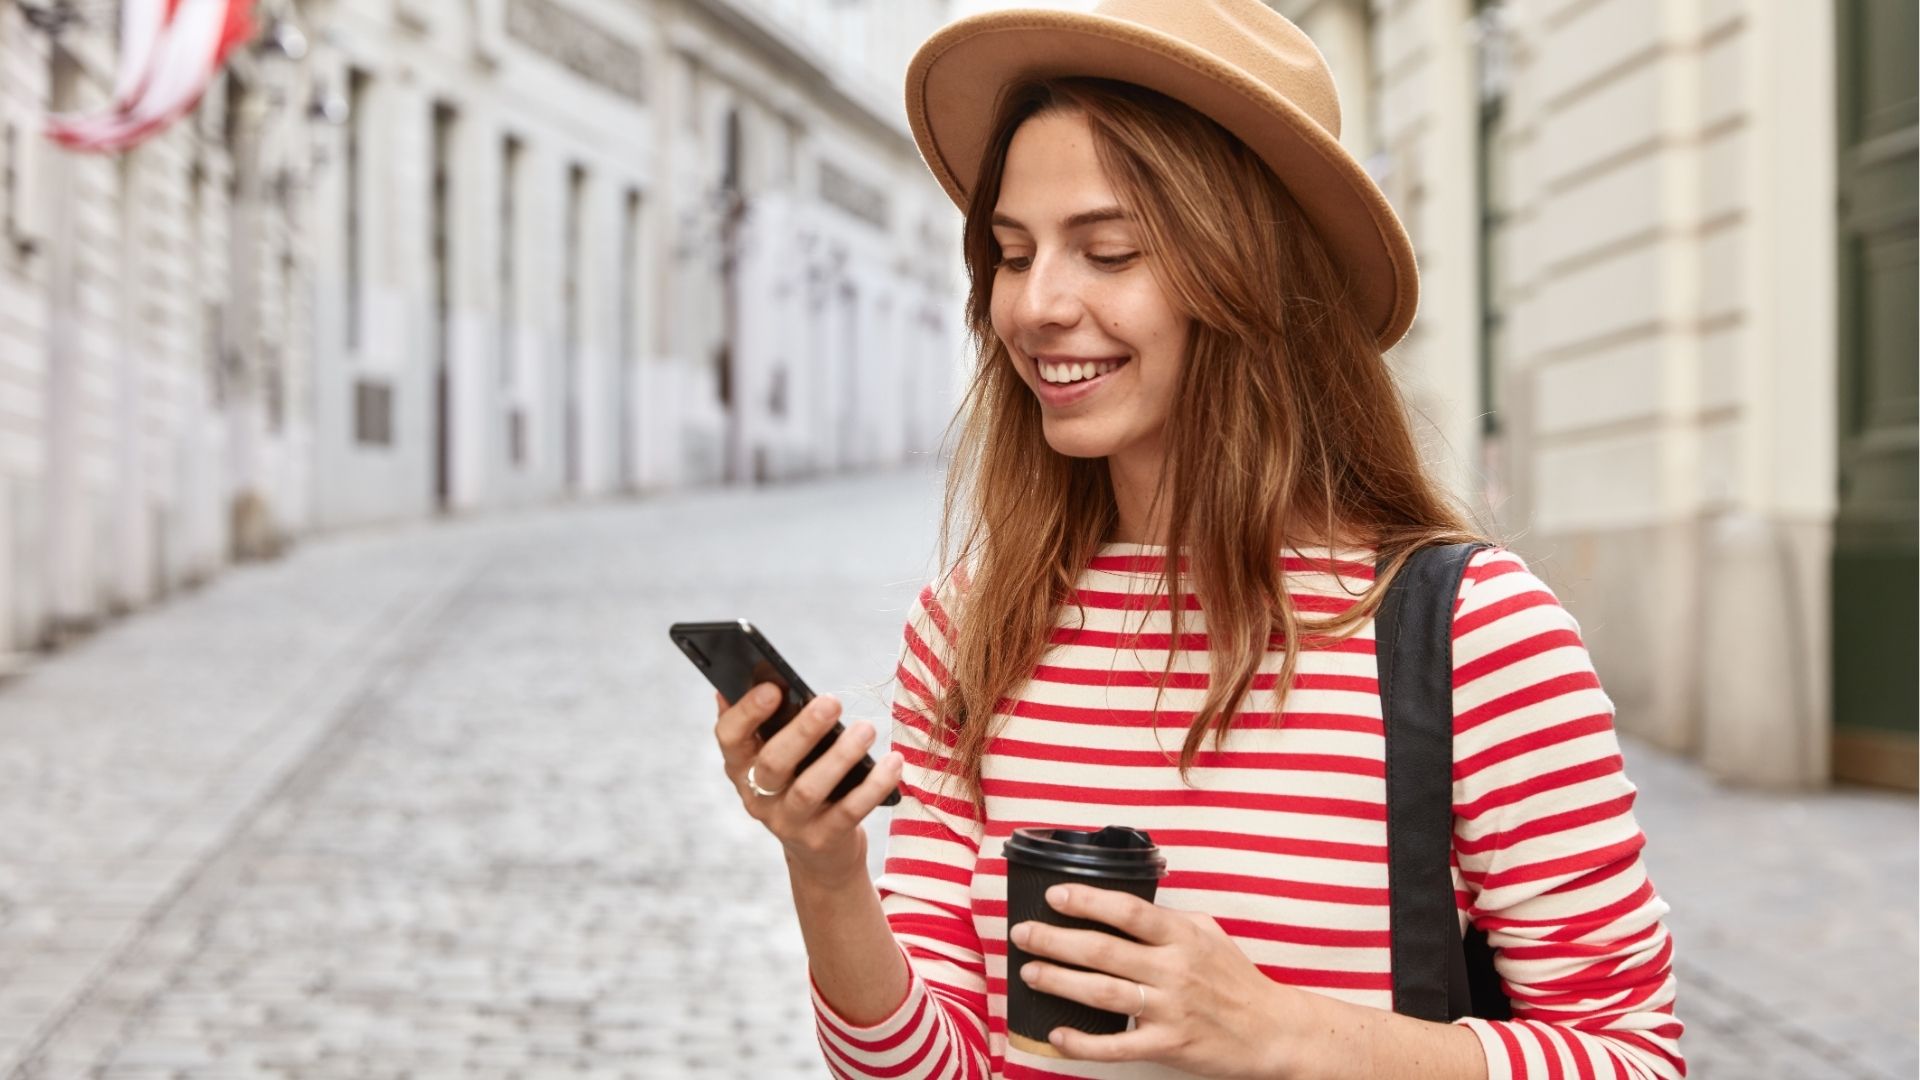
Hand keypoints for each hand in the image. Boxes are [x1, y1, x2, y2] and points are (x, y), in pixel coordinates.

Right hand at [712, 685, 904, 889]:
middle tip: (832, 701)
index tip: (774, 687)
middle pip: (773, 763)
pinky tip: (893, 761)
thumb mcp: (776, 755)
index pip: (729, 737)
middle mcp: (758, 796)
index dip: (747, 712)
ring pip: (809, 789)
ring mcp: (789, 823)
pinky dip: (874, 785)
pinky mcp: (823, 840)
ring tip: (867, 729)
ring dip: (841, 756)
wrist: (820, 852)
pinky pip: (849, 812)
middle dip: (802, 731)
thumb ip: (765, 723)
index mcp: (741, 766)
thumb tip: (749, 680)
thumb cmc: (800, 781)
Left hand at [1010, 884, 1309, 1078]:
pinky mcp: (1168, 1046)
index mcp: (1182, 937)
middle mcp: (1174, 970)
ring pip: (1104, 994)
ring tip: (1030, 973)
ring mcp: (1170, 1010)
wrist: (1273, 1031)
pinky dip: (1084, 1042)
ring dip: (1060, 982)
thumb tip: (1122, 906)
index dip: (1088, 901)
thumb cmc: (1237, 979)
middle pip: (1104, 950)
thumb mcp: (1209, 935)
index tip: (1055, 896)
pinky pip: (1118, 1045)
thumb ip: (1169, 921)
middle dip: (1056, 940)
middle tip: (1023, 933)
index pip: (1129, 911)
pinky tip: (1057, 1034)